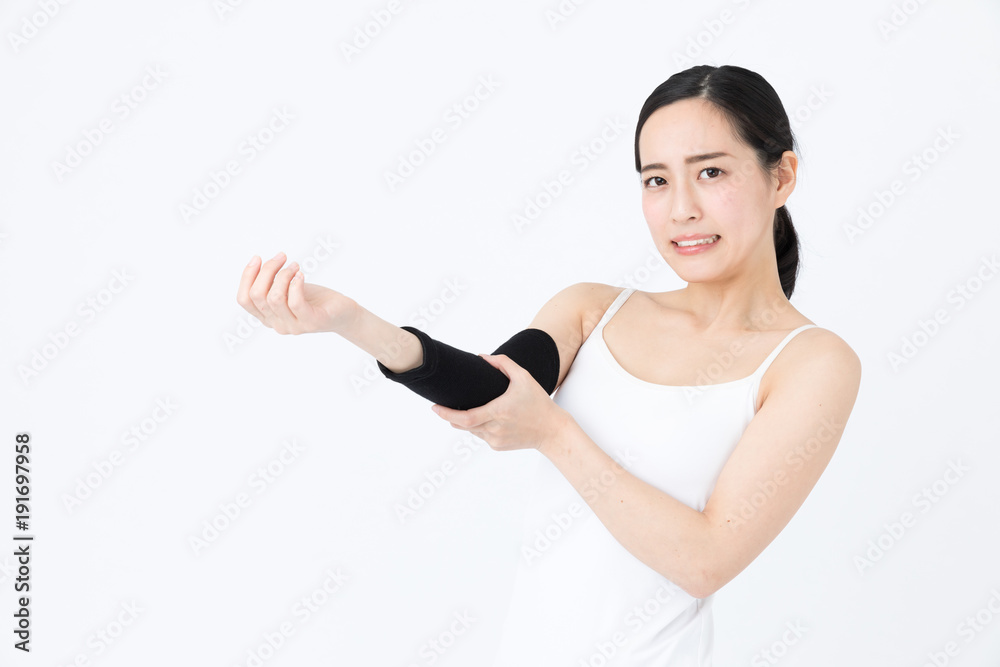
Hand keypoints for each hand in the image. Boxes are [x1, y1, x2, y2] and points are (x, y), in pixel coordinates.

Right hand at [236, 252, 356, 334]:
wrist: (343, 313)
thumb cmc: (314, 299)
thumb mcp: (288, 289)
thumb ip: (272, 283)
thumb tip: (259, 263)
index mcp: (267, 317)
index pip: (243, 299)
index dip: (247, 276)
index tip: (258, 257)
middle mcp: (277, 324)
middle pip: (257, 295)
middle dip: (267, 270)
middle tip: (282, 257)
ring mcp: (294, 326)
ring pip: (274, 298)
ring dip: (283, 275)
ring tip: (296, 266)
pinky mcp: (312, 322)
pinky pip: (295, 302)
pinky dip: (296, 284)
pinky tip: (302, 275)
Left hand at [429, 353, 571, 452]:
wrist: (552, 430)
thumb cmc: (538, 403)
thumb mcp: (524, 378)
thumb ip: (503, 363)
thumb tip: (483, 356)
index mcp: (498, 412)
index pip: (465, 417)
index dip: (446, 414)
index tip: (434, 407)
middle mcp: (494, 429)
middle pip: (463, 425)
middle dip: (450, 416)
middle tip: (442, 407)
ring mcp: (495, 440)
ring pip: (471, 431)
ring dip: (466, 421)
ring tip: (467, 409)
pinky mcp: (497, 447)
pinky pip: (481, 436)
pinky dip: (478, 428)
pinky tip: (486, 419)